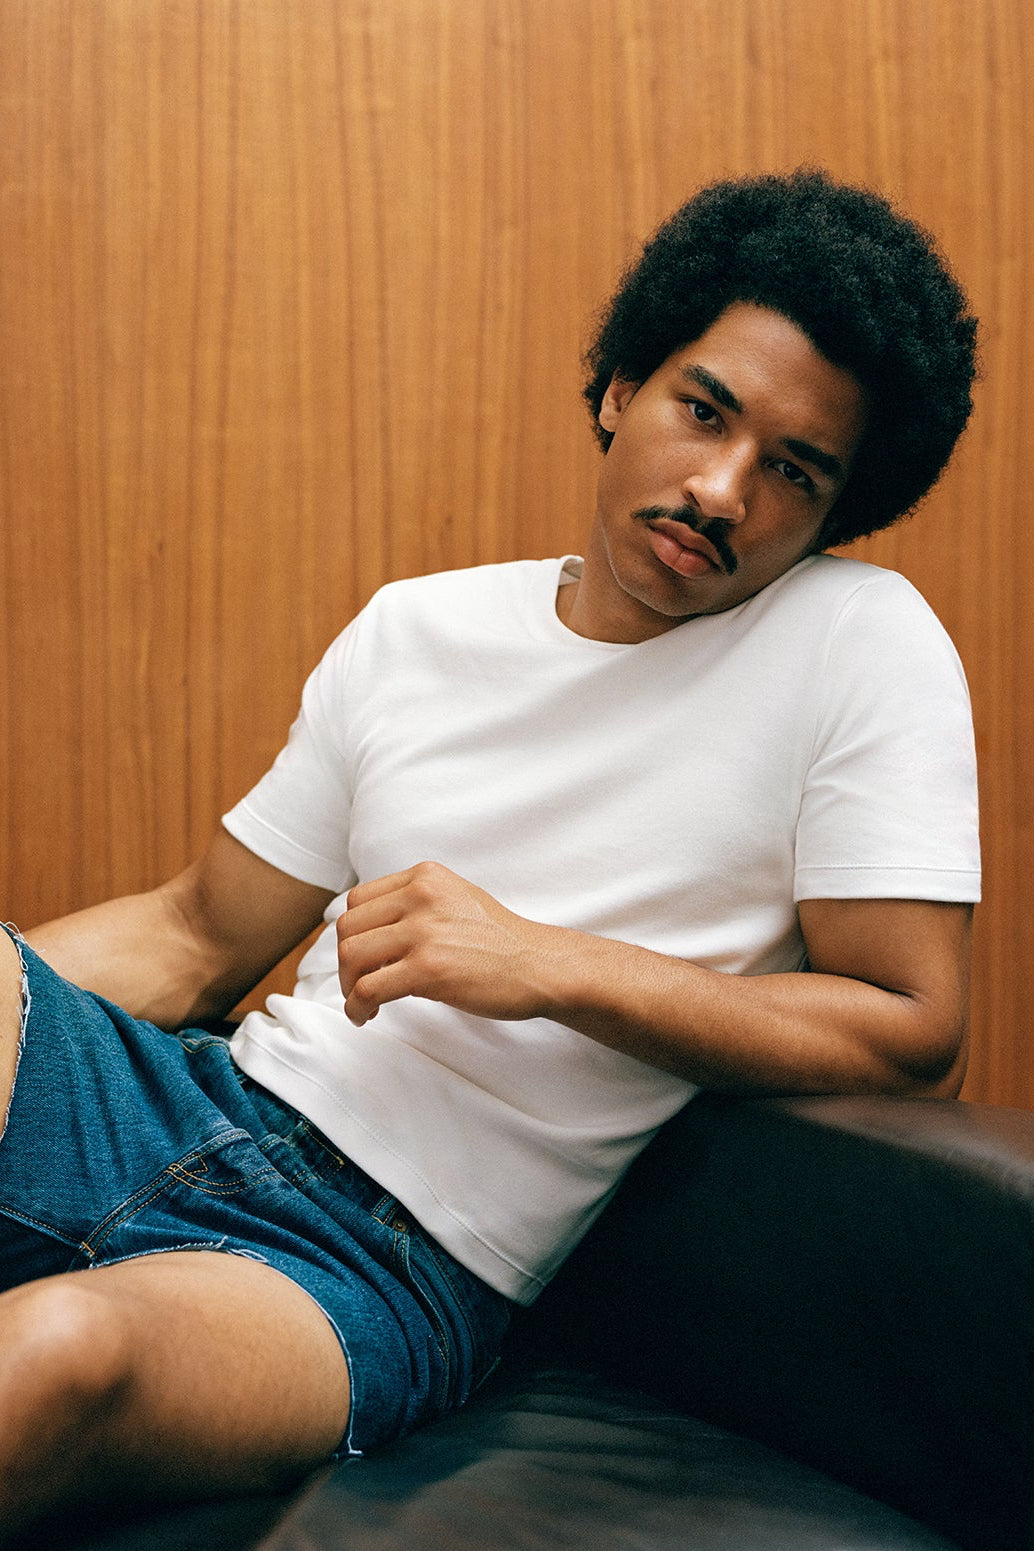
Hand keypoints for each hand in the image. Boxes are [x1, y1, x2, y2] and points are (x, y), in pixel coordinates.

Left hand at [336, 861, 562, 1025]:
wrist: (539, 965)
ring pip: (351, 956)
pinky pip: (368, 989)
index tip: (361, 958)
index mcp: (425, 877)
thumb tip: (369, 931)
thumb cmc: (499, 941)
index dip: (352, 933)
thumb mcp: (455, 899)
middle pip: (348, 927)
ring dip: (348, 987)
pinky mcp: (428, 969)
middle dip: (345, 963)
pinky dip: (357, 1007)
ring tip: (362, 1004)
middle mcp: (421, 896)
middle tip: (359, 985)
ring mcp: (424, 932)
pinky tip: (366, 1016)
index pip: (358, 900)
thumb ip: (416, 903)